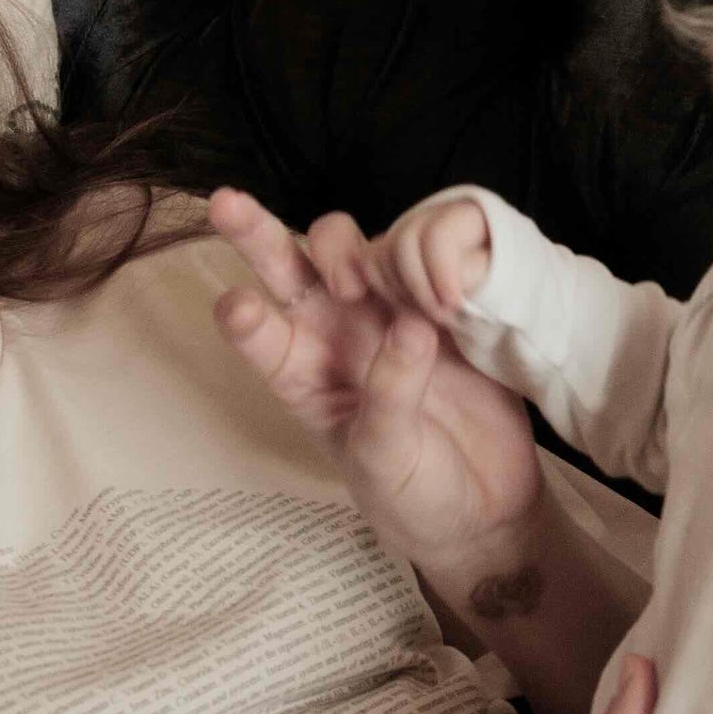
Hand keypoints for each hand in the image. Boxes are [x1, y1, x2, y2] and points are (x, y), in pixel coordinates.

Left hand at [208, 186, 540, 574]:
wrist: (484, 507)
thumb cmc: (413, 494)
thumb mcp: (384, 457)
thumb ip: (389, 395)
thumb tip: (409, 326)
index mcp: (303, 375)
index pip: (259, 334)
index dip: (243, 315)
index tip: (240, 306)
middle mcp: (335, 334)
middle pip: (287, 268)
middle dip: (255, 233)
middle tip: (228, 206)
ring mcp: (387, 316)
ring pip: (353, 250)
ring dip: (351, 250)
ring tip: (378, 292)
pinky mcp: (439, 311)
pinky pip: (423, 263)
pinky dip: (424, 258)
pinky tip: (437, 289)